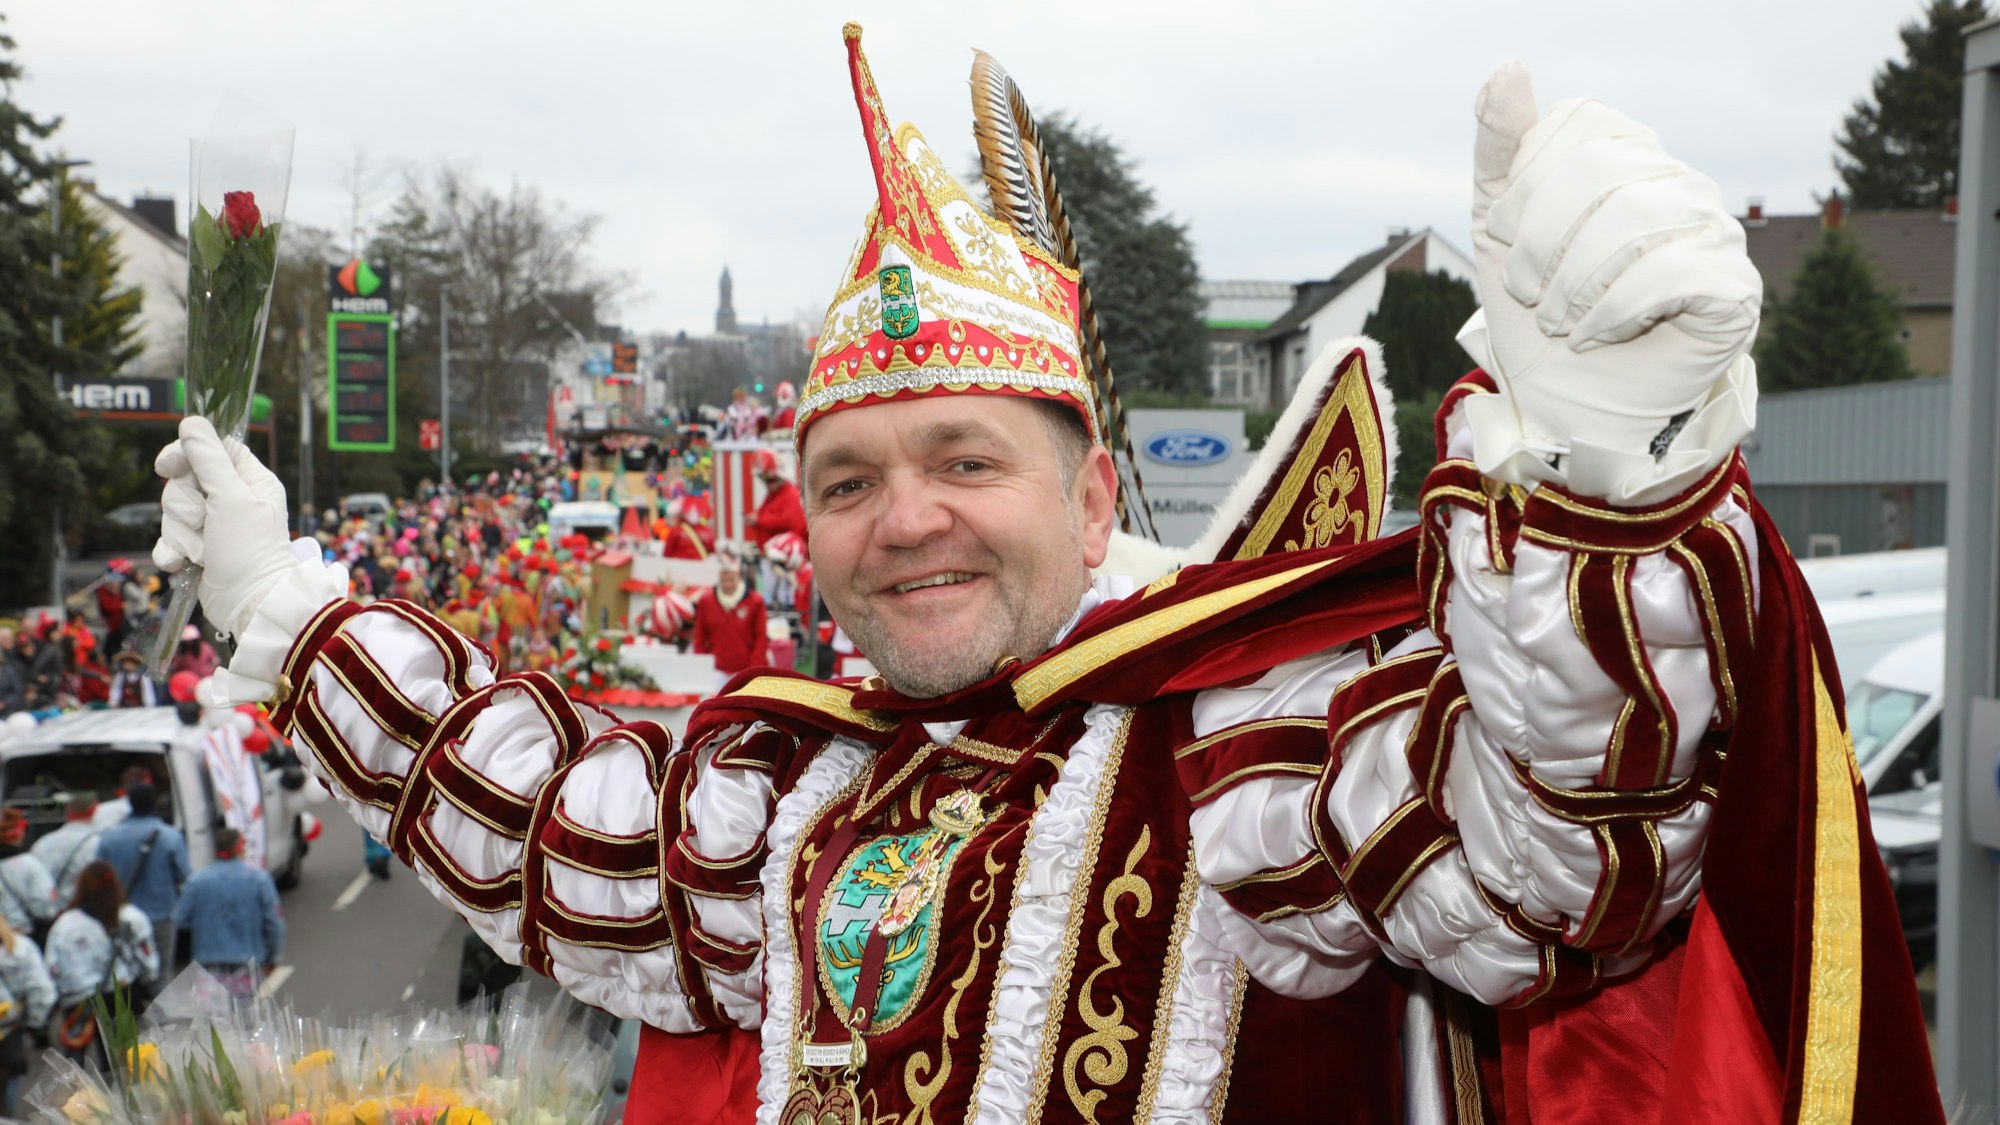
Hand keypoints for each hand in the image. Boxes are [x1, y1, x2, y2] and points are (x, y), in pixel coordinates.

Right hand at [154, 416, 298, 636]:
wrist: (249, 605)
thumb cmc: (251, 550)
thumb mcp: (232, 498)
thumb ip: (209, 460)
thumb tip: (191, 421)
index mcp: (250, 480)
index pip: (210, 448)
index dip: (186, 454)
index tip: (169, 466)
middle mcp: (232, 499)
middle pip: (184, 481)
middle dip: (186, 506)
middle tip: (205, 522)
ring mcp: (213, 525)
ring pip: (173, 511)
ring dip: (183, 534)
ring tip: (204, 551)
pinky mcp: (197, 549)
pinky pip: (168, 539)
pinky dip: (172, 551)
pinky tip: (182, 563)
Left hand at [1464, 63, 1760, 501]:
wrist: (1569, 415)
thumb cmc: (1536, 322)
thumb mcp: (1497, 227)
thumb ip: (1501, 146)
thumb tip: (1508, 68)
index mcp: (1629, 158)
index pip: (1581, 124)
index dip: (1527, 187)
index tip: (1507, 243)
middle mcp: (1680, 184)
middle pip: (1601, 169)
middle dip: (1541, 240)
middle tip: (1532, 294)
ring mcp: (1715, 233)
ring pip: (1634, 217)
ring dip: (1572, 284)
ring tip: (1563, 321)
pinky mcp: (1734, 289)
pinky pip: (1668, 271)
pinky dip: (1611, 312)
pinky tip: (1596, 337)